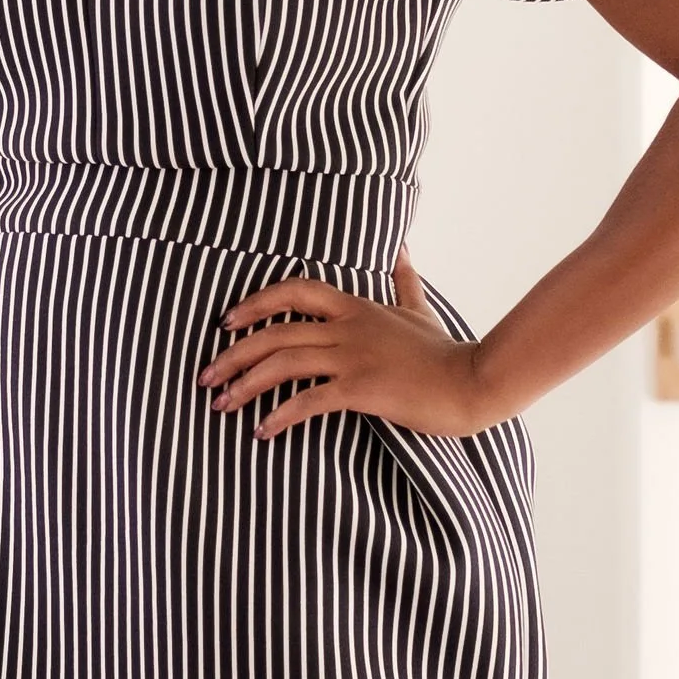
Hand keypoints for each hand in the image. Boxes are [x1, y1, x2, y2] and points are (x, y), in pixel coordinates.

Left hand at [199, 245, 495, 440]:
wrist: (473, 382)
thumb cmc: (444, 352)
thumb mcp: (419, 310)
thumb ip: (403, 280)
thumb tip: (401, 247)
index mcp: (356, 307)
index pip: (294, 291)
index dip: (255, 303)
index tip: (226, 322)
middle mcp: (348, 327)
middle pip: (274, 331)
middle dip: (232, 353)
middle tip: (205, 376)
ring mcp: (354, 357)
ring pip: (283, 362)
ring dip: (245, 385)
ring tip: (221, 406)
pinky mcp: (362, 389)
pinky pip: (309, 400)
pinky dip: (280, 415)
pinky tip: (262, 430)